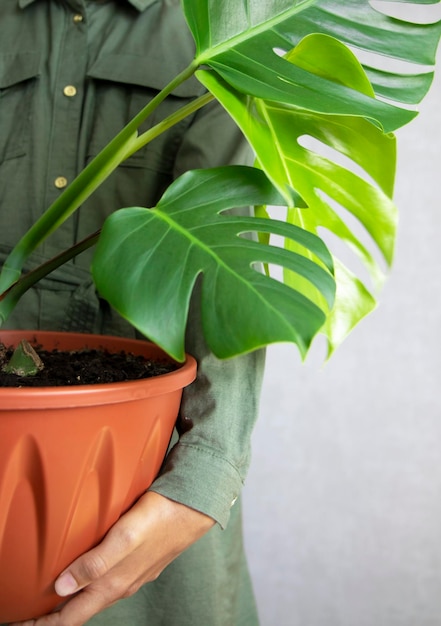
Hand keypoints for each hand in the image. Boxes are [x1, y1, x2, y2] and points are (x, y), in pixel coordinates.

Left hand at [10, 491, 213, 625]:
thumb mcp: (126, 537)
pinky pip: (107, 579)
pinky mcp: (139, 561)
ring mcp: (133, 574)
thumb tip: (62, 587)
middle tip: (27, 613)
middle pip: (80, 610)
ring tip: (50, 595)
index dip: (45, 624)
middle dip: (53, 615)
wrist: (195, 506)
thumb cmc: (161, 517)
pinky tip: (84, 571)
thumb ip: (96, 562)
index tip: (22, 623)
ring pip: (94, 595)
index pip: (72, 617)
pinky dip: (88, 583)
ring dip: (70, 600)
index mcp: (114, 583)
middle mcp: (122, 584)